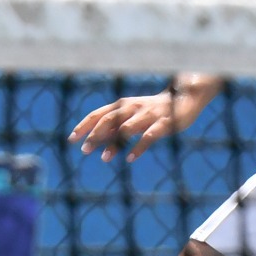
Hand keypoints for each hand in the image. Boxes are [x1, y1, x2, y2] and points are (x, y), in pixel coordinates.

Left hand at [68, 80, 215, 161]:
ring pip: (127, 128)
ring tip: (104, 159)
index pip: (98, 114)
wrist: (185, 97)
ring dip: (114, 143)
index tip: (71, 139)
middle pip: (109, 120)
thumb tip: (94, 140)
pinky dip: (139, 146)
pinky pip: (149, 136)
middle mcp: (133, 108)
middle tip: (84, 150)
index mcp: (123, 105)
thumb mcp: (132, 114)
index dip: (84, 126)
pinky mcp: (164, 124)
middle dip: (95, 135)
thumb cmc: (153, 109)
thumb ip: (115, 126)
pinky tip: (131, 158)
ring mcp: (148, 115)